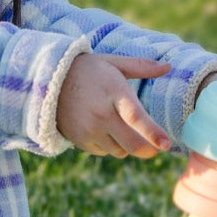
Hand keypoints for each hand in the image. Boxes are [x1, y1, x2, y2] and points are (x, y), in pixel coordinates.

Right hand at [56, 54, 172, 158]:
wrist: (48, 81)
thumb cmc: (88, 70)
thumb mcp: (114, 63)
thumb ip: (142, 66)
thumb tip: (168, 67)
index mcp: (113, 93)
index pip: (136, 117)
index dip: (153, 133)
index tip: (167, 144)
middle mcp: (101, 114)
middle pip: (132, 144)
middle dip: (149, 150)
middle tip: (157, 148)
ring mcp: (89, 130)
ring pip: (120, 151)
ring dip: (127, 145)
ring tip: (122, 129)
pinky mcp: (80, 140)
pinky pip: (104, 152)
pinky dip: (110, 146)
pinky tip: (105, 130)